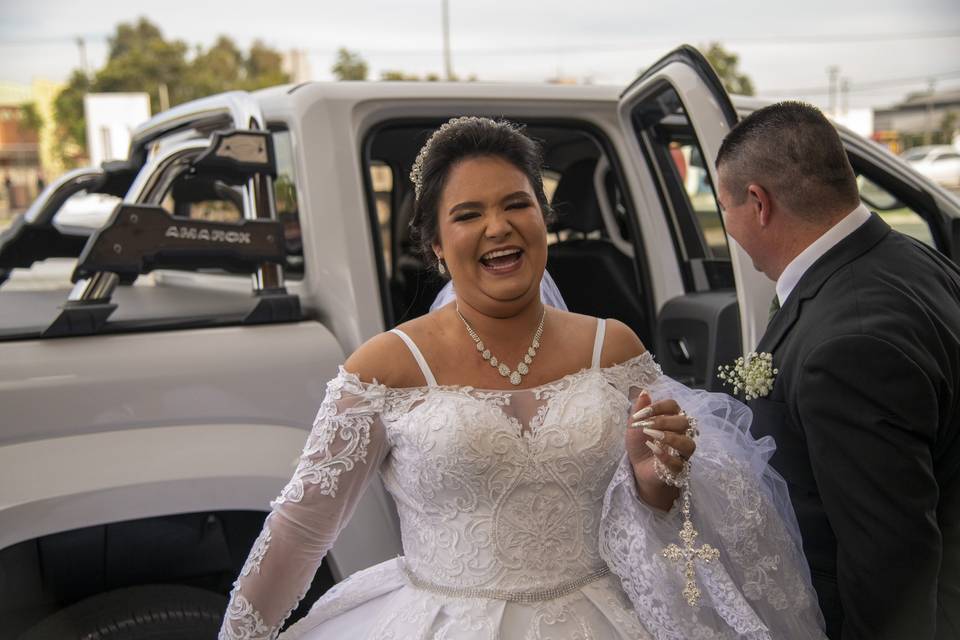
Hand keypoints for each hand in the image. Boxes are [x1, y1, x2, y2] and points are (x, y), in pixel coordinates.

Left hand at [625, 391, 696, 507]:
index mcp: (672, 419)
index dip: (658, 407)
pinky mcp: (679, 469)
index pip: (673, 406)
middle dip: (663, 421)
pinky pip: (680, 463)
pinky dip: (667, 457)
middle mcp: (682, 433)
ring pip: (689, 443)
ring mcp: (682, 452)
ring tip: (652, 436)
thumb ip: (639, 409)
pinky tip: (654, 451)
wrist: (638, 469)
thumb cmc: (640, 444)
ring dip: (670, 438)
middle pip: (684, 422)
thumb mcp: (634, 426)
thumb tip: (644, 391)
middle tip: (645, 426)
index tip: (640, 414)